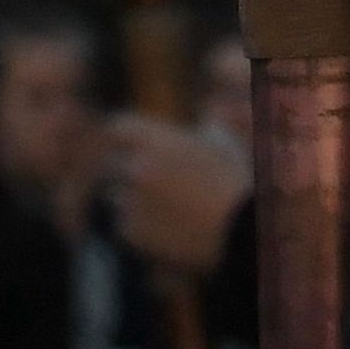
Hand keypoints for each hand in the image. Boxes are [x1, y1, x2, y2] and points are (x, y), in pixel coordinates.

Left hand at [105, 113, 253, 274]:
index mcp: (154, 140)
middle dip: (124, 170)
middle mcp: (137, 167)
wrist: (238, 229)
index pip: (117, 129)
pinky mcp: (131, 231)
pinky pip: (123, 224)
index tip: (126, 145)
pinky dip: (135, 225)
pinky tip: (160, 227)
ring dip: (130, 199)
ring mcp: (132, 200)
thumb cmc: (234, 181)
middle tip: (142, 180)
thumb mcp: (221, 142)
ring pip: (116, 196)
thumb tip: (205, 117)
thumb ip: (205, 126)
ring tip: (157, 207)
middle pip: (111, 164)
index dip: (122, 137)